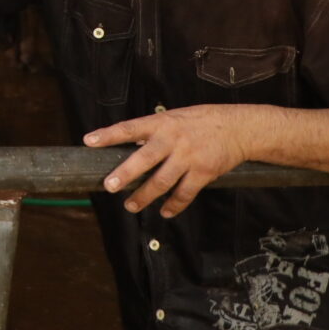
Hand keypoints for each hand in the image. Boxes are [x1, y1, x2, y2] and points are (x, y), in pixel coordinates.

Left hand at [86, 106, 252, 218]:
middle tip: (109, 186)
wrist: (239, 127)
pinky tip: (165, 211)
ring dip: (145, 196)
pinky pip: (185, 193)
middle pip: (144, 159)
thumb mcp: (173, 118)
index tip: (89, 141)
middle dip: (125, 174)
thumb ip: (153, 132)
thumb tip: (130, 147)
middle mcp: (173, 140)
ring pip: (162, 181)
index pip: (129, 128)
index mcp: (161, 123)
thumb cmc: (201, 121)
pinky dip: (174, 205)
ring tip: (130, 205)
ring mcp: (189, 157)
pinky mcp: (204, 172)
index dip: (108, 135)